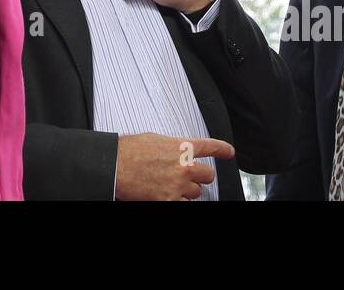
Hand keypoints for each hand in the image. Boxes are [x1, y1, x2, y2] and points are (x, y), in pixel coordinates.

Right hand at [114, 133, 235, 200]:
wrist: (114, 165)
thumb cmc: (128, 151)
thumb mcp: (154, 139)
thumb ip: (171, 146)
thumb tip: (176, 151)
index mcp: (180, 147)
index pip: (210, 146)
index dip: (223, 149)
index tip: (229, 152)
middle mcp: (183, 166)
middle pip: (207, 175)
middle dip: (200, 177)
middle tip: (189, 177)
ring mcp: (178, 185)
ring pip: (196, 193)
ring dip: (187, 192)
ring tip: (171, 187)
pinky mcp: (169, 200)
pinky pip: (184, 205)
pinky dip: (179, 201)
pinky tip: (171, 197)